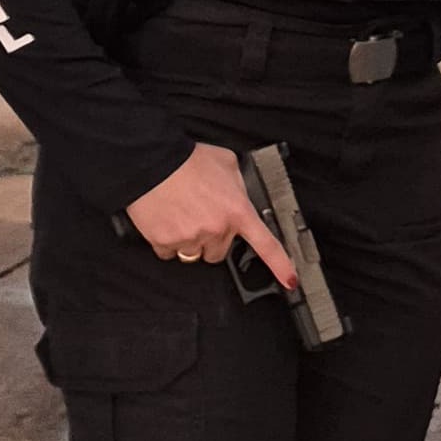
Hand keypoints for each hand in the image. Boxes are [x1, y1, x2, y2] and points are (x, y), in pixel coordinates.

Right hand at [123, 142, 293, 285]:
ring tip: (182, 216)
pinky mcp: (165, 243)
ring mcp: (191, 239)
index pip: (266, 245)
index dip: (280, 266)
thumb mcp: (227, 164)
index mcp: (238, 211)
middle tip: (202, 217)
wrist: (151, 162)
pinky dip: (167, 242)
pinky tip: (166, 221)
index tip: (289, 281)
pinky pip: (169, 253)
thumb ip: (238, 184)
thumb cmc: (188, 160)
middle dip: (213, 239)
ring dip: (191, 242)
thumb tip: (238, 192)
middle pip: (220, 252)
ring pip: (195, 254)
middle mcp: (217, 229)